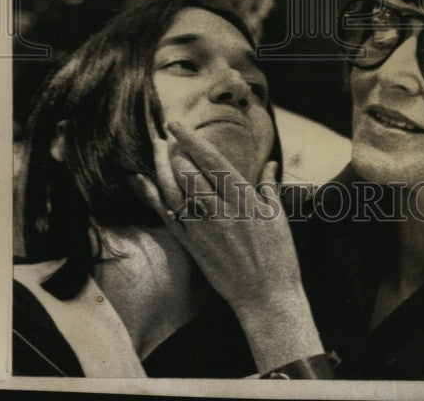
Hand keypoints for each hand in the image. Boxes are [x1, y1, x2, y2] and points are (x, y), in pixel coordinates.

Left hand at [130, 120, 323, 371]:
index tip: (176, 124)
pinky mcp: (193, 247)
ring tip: (153, 151)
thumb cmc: (278, 257)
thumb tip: (270, 165)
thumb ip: (269, 187)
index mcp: (243, 198)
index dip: (191, 140)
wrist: (265, 298)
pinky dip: (155, 198)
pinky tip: (145, 183)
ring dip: (160, 169)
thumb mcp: (278, 217)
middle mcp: (220, 211)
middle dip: (171, 151)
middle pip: (187, 173)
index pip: (211, 161)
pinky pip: (169, 217)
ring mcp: (203, 230)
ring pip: (174, 192)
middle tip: (163, 137)